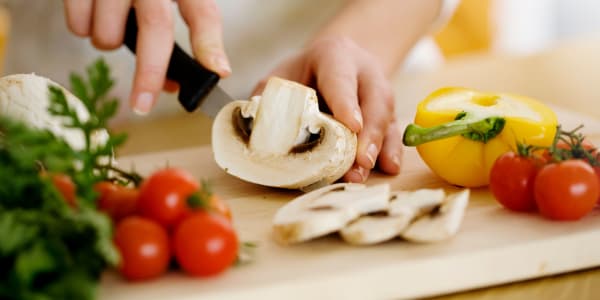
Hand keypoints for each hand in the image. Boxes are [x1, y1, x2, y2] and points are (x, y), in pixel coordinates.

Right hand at [63, 0, 230, 113]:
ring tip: (111, 26)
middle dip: (150, 72)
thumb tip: (170, 86)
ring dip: (109, 43)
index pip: (203, 13)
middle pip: (156, 26)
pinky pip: (78, 25)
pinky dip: (83, 30)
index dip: (210, 45)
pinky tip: (91, 14)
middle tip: (143, 104)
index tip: (218, 73)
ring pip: (110, 33)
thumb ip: (170, 37)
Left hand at [253, 37, 402, 182]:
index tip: (351, 126)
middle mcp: (364, 72)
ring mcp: (379, 92)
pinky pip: (394, 130)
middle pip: (374, 100)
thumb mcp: (281, 76)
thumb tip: (254, 123)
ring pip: (387, 117)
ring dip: (378, 147)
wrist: (331, 64)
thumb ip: (268, 96)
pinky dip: (392, 150)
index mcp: (335, 55)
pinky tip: (389, 168)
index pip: (341, 78)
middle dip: (369, 133)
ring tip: (365, 171)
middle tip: (360, 161)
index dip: (346, 102)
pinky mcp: (388, 112)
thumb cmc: (303, 73)